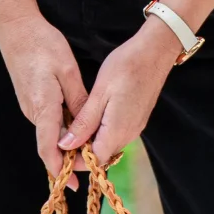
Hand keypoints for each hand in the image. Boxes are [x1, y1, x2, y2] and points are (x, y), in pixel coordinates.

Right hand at [0, 11, 88, 189]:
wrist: (15, 28)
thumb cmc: (42, 45)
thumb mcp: (67, 71)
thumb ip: (78, 101)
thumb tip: (86, 127)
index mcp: (42, 107)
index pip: (49, 148)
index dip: (60, 169)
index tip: (73, 186)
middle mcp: (33, 111)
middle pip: (52, 144)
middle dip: (71, 157)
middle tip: (95, 164)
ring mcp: (30, 105)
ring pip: (51, 131)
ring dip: (69, 141)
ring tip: (92, 145)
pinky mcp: (31, 98)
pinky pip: (48, 120)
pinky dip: (63, 127)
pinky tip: (79, 123)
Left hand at [58, 16, 181, 164]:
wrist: (155, 52)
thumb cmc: (125, 67)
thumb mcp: (99, 93)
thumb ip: (84, 123)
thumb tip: (65, 145)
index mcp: (117, 130)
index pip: (94, 161)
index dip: (75, 160)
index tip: (59, 150)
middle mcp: (129, 134)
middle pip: (101, 155)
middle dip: (81, 152)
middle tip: (61, 136)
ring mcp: (135, 127)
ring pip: (108, 145)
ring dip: (91, 142)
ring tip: (72, 126)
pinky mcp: (137, 119)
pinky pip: (116, 134)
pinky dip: (101, 132)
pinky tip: (90, 118)